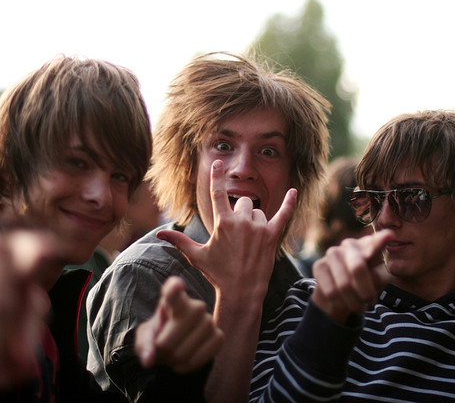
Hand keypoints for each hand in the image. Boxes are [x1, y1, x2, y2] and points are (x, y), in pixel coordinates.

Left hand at [135, 276, 223, 372]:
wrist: (179, 343)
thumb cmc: (160, 334)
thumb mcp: (145, 336)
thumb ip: (144, 345)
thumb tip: (149, 360)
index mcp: (174, 300)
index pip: (173, 292)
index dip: (174, 289)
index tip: (176, 285)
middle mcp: (196, 306)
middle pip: (168, 341)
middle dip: (161, 351)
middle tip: (162, 347)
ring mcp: (210, 321)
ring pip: (182, 354)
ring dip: (173, 361)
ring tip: (174, 352)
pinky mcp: (219, 337)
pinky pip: (196, 361)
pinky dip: (186, 366)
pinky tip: (185, 359)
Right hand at [157, 160, 296, 298]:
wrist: (241, 292)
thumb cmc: (218, 274)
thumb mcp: (197, 256)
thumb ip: (179, 241)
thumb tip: (159, 233)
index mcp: (223, 223)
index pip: (218, 193)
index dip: (217, 177)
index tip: (218, 163)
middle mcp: (242, 222)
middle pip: (243, 202)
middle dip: (240, 213)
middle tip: (237, 235)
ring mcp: (259, 228)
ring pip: (259, 211)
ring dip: (255, 220)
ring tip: (249, 241)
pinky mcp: (273, 236)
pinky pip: (283, 214)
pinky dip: (290, 203)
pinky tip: (294, 192)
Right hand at [311, 229, 392, 323]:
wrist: (342, 291)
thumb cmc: (367, 281)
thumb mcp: (378, 280)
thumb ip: (376, 276)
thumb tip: (368, 275)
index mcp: (369, 245)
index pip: (375, 243)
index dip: (380, 240)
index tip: (389, 235)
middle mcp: (350, 244)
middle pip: (357, 268)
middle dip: (365, 291)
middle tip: (370, 302)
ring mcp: (333, 252)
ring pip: (344, 284)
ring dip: (354, 302)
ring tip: (358, 304)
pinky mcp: (319, 264)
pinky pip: (331, 291)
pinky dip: (340, 303)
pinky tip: (344, 301)